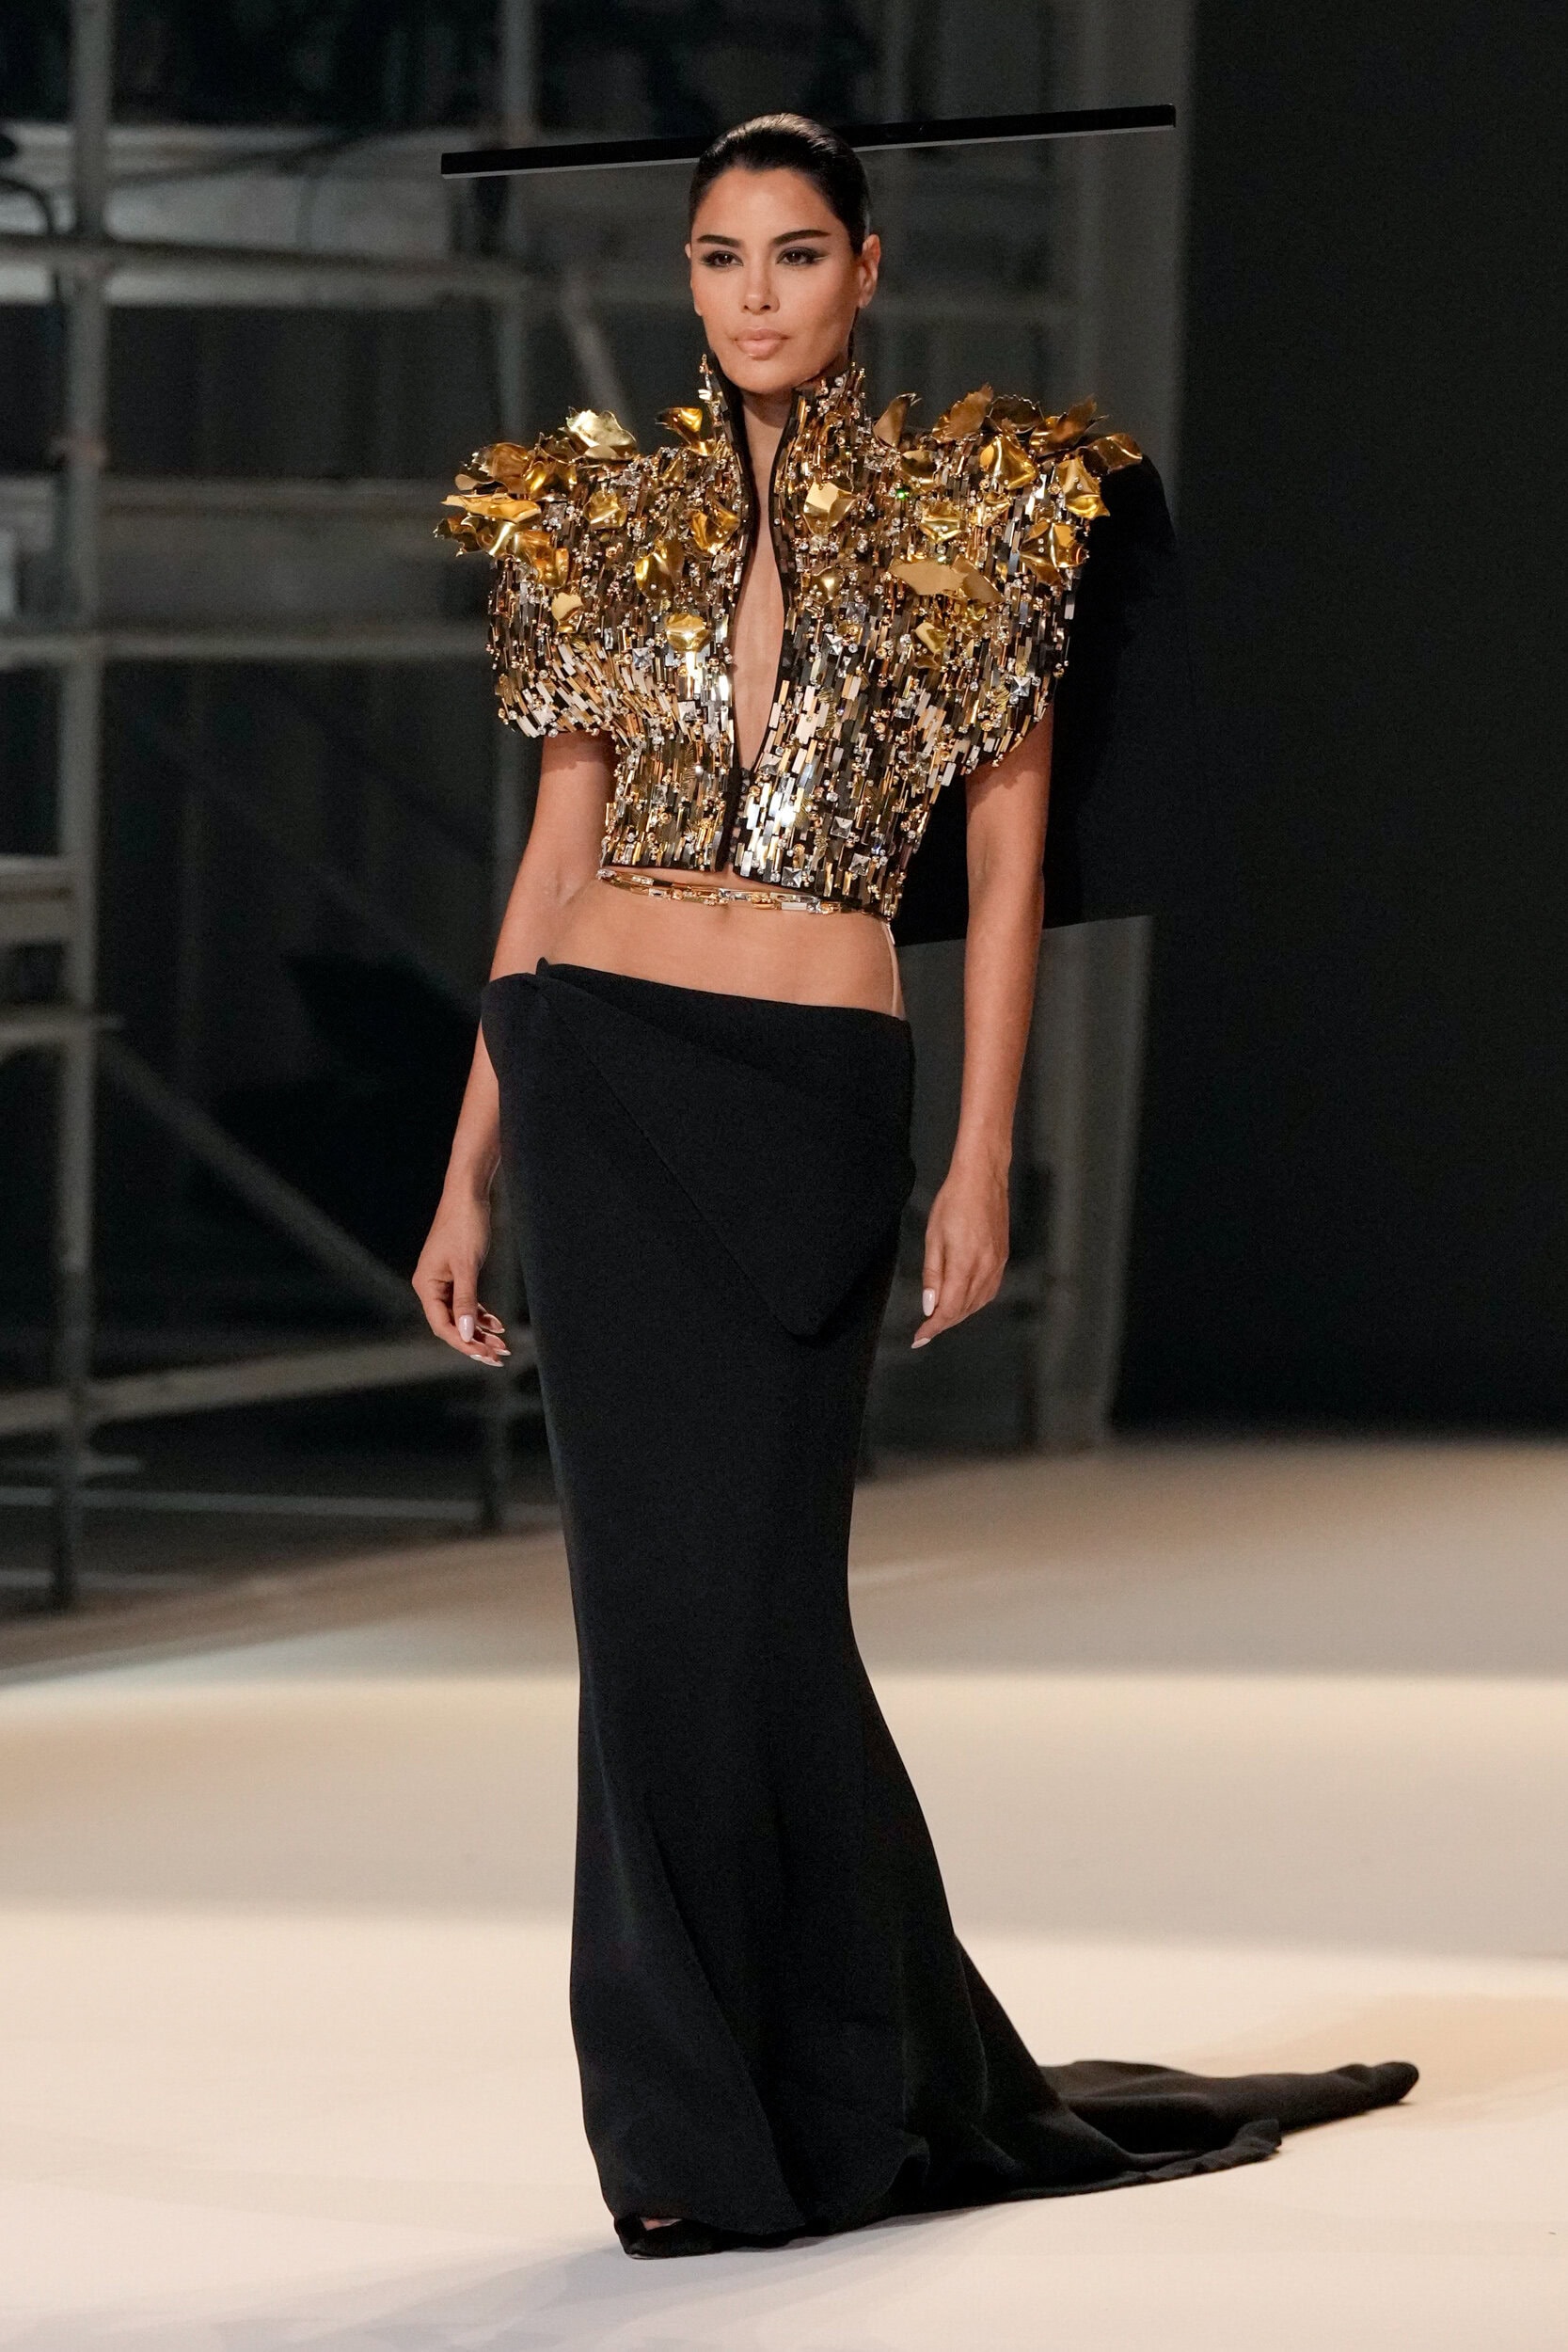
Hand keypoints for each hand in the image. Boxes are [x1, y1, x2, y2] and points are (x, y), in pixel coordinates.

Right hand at [412, 1188, 509, 1365]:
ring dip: (481, 1331)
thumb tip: (466, 1334)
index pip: (442, 1325)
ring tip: (502, 1346)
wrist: (468, 1196)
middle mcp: (431, 1286)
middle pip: (451, 1324)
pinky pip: (467, 1303)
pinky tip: (498, 1325)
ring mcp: (443, 1281)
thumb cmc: (465, 1225)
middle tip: (498, 1357)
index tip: (484, 1354)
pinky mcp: (456, 1275)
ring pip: (461, 1315)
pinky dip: (482, 1314)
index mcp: (426, 1285)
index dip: (463, 1342)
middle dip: (474, 1342)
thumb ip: (466, 1301)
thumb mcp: (468, 1266)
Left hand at [912, 1156, 1008, 1347]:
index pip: (949, 1309)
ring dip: (959, 1314)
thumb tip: (930, 1305)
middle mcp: (986, 1268)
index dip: (933, 1327)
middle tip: (925, 1329)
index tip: (919, 1338)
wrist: (983, 1178)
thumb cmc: (955, 1201)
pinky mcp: (1003, 1258)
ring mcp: (997, 1264)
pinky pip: (990, 1290)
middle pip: (964, 1309)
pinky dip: (975, 1302)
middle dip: (944, 1323)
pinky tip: (964, 1300)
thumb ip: (932, 1275)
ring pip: (978, 1303)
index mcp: (966, 1264)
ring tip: (941, 1318)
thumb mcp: (933, 1237)